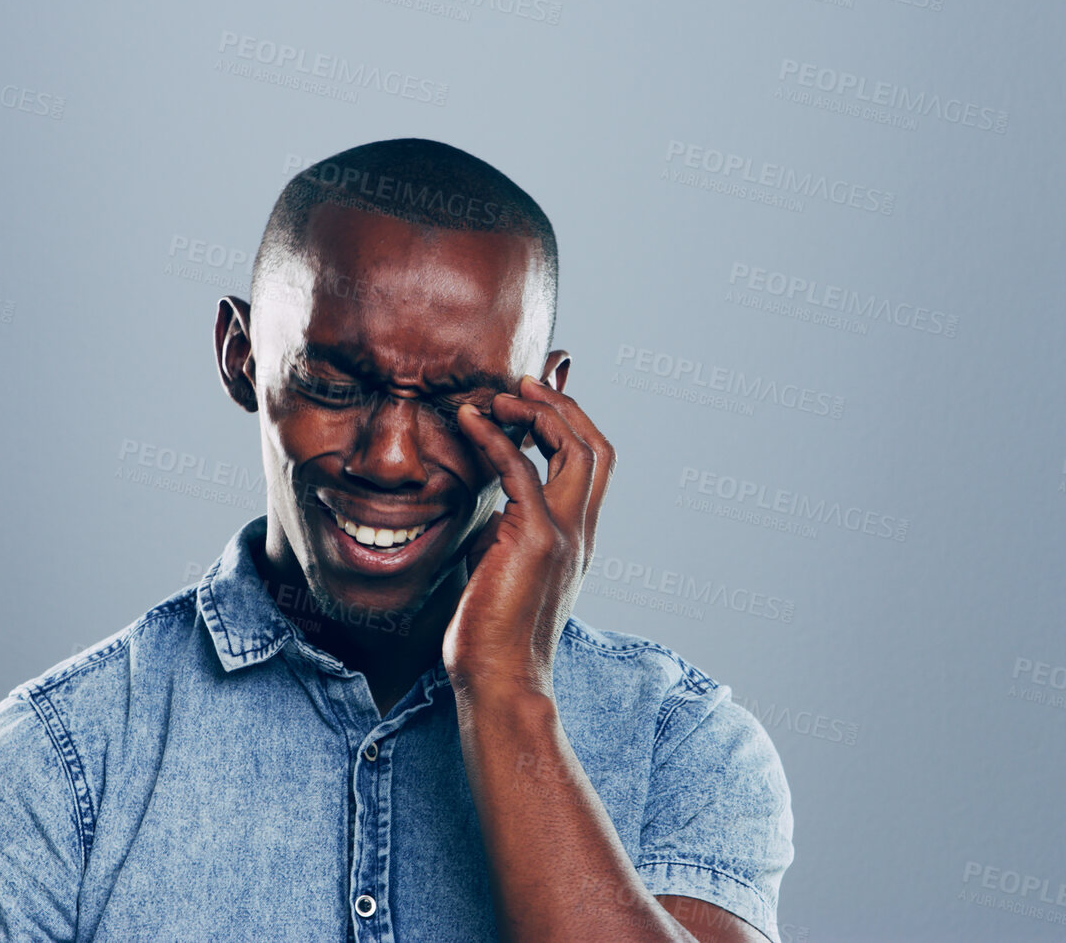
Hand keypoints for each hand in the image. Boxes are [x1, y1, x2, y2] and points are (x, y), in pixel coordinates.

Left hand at [443, 374, 615, 697]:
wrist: (498, 681)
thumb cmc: (490, 635)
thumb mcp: (498, 568)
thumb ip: (501, 530)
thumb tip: (483, 501)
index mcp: (575, 539)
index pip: (591, 465)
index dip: (569, 424)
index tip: (533, 399)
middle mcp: (580, 532)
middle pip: (596, 446)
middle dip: (563, 406)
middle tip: (522, 383)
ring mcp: (564, 535)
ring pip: (576, 448)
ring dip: (540, 410)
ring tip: (502, 392)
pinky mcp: (536, 540)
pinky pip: (520, 469)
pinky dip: (496, 435)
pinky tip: (468, 418)